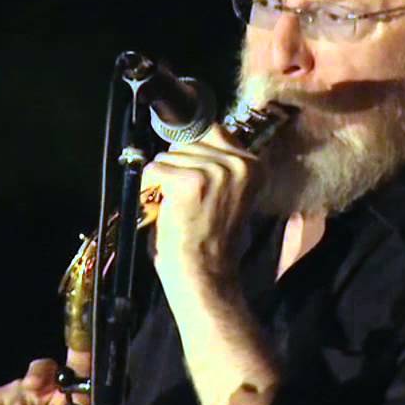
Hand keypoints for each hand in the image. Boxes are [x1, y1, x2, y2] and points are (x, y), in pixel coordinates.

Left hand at [140, 124, 258, 284]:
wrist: (205, 273)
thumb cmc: (211, 239)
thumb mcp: (229, 193)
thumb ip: (219, 164)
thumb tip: (190, 134)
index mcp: (254, 166)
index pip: (213, 131)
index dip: (194, 154)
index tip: (192, 179)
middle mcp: (239, 164)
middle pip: (189, 141)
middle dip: (178, 167)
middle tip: (186, 201)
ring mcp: (216, 171)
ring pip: (170, 155)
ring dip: (165, 180)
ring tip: (178, 207)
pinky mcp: (190, 181)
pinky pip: (155, 169)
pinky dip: (151, 189)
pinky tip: (166, 209)